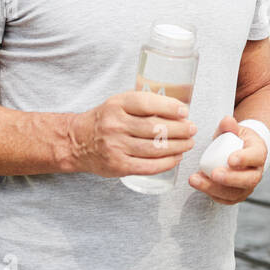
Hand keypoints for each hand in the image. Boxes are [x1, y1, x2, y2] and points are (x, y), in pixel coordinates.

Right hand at [70, 90, 196, 177]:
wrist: (76, 141)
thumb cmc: (105, 120)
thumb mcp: (118, 103)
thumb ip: (143, 103)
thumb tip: (178, 109)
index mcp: (116, 105)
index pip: (146, 104)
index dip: (169, 107)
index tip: (184, 111)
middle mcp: (115, 125)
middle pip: (155, 128)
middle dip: (180, 130)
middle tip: (192, 129)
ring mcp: (115, 147)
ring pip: (155, 148)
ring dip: (178, 147)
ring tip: (188, 143)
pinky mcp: (118, 166)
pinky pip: (148, 166)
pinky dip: (167, 163)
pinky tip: (176, 158)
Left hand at [188, 115, 266, 204]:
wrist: (240, 154)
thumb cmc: (236, 140)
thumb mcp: (233, 130)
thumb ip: (229, 126)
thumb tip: (226, 121)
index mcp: (259, 153)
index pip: (256, 157)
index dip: (244, 159)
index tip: (230, 159)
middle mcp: (256, 172)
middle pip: (248, 180)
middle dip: (230, 178)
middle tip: (214, 173)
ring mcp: (247, 186)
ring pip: (235, 193)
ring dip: (214, 188)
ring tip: (195, 179)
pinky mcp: (236, 195)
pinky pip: (225, 199)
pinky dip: (211, 194)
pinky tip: (199, 184)